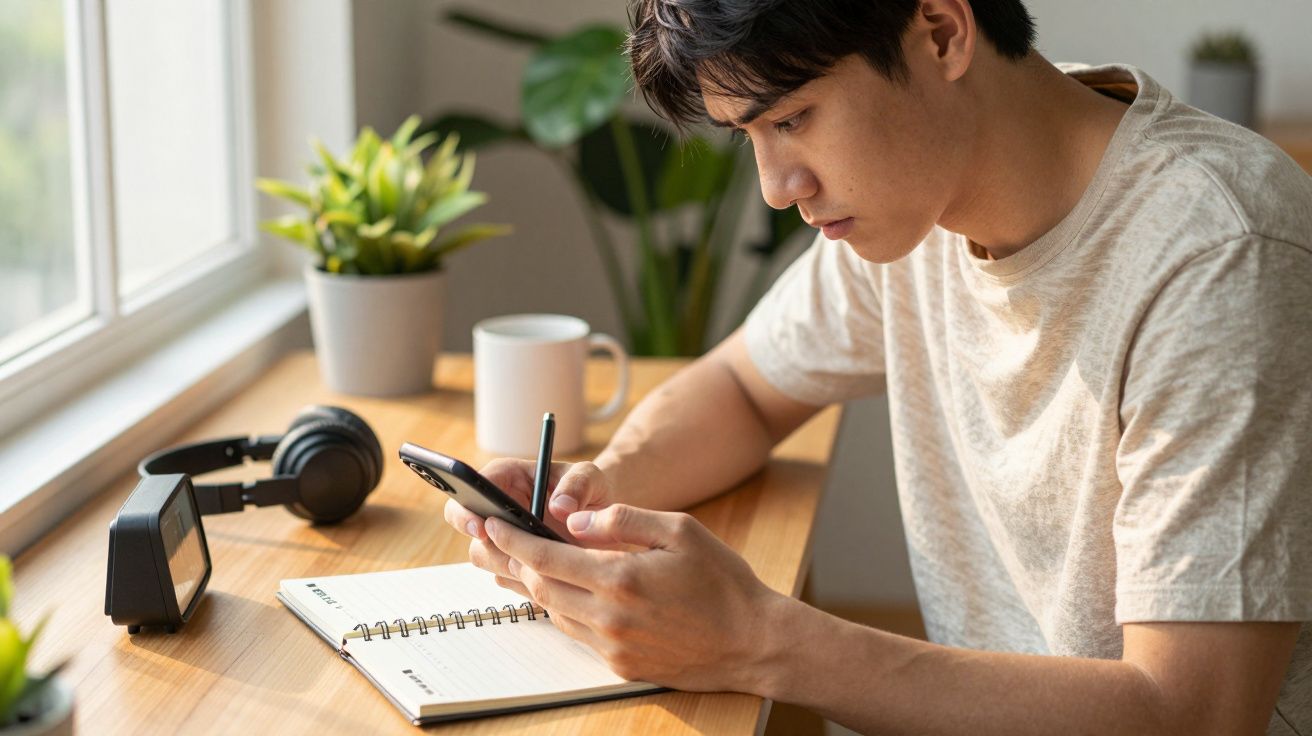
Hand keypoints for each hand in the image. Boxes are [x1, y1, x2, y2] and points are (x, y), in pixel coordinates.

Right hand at [444, 459, 614, 578]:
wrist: (603, 521)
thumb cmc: (591, 490)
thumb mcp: (591, 478)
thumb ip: (578, 485)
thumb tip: (560, 507)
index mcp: (509, 476)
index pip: (475, 486)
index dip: (470, 506)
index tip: (483, 526)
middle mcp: (499, 507)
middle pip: (468, 524)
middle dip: (480, 540)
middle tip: (503, 551)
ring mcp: (503, 537)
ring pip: (483, 555)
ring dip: (503, 563)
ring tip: (537, 566)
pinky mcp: (512, 562)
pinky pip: (504, 576)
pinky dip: (519, 581)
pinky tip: (545, 578)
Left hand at [481, 504, 786, 693]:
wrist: (753, 642)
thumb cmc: (722, 581)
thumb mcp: (680, 530)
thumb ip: (623, 520)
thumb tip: (575, 521)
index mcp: (620, 579)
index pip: (545, 557)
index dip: (512, 540)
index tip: (492, 524)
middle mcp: (609, 618)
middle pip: (539, 588)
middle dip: (514, 562)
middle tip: (497, 541)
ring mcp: (613, 647)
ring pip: (554, 613)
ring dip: (538, 587)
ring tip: (527, 563)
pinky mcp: (621, 666)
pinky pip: (578, 634)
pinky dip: (566, 610)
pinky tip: (570, 593)